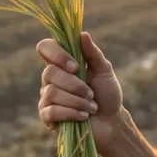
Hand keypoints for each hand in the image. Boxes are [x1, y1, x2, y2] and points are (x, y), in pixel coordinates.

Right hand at [36, 31, 123, 151]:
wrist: (111, 122)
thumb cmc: (107, 94)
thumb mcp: (105, 71)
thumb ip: (93, 53)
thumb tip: (83, 34)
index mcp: (62, 63)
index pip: (45, 47)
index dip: (57, 54)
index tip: (75, 66)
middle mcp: (51, 78)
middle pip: (48, 72)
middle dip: (74, 84)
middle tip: (91, 93)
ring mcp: (47, 98)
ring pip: (52, 93)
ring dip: (77, 100)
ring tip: (92, 107)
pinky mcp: (47, 117)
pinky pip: (51, 112)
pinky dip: (71, 113)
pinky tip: (84, 116)